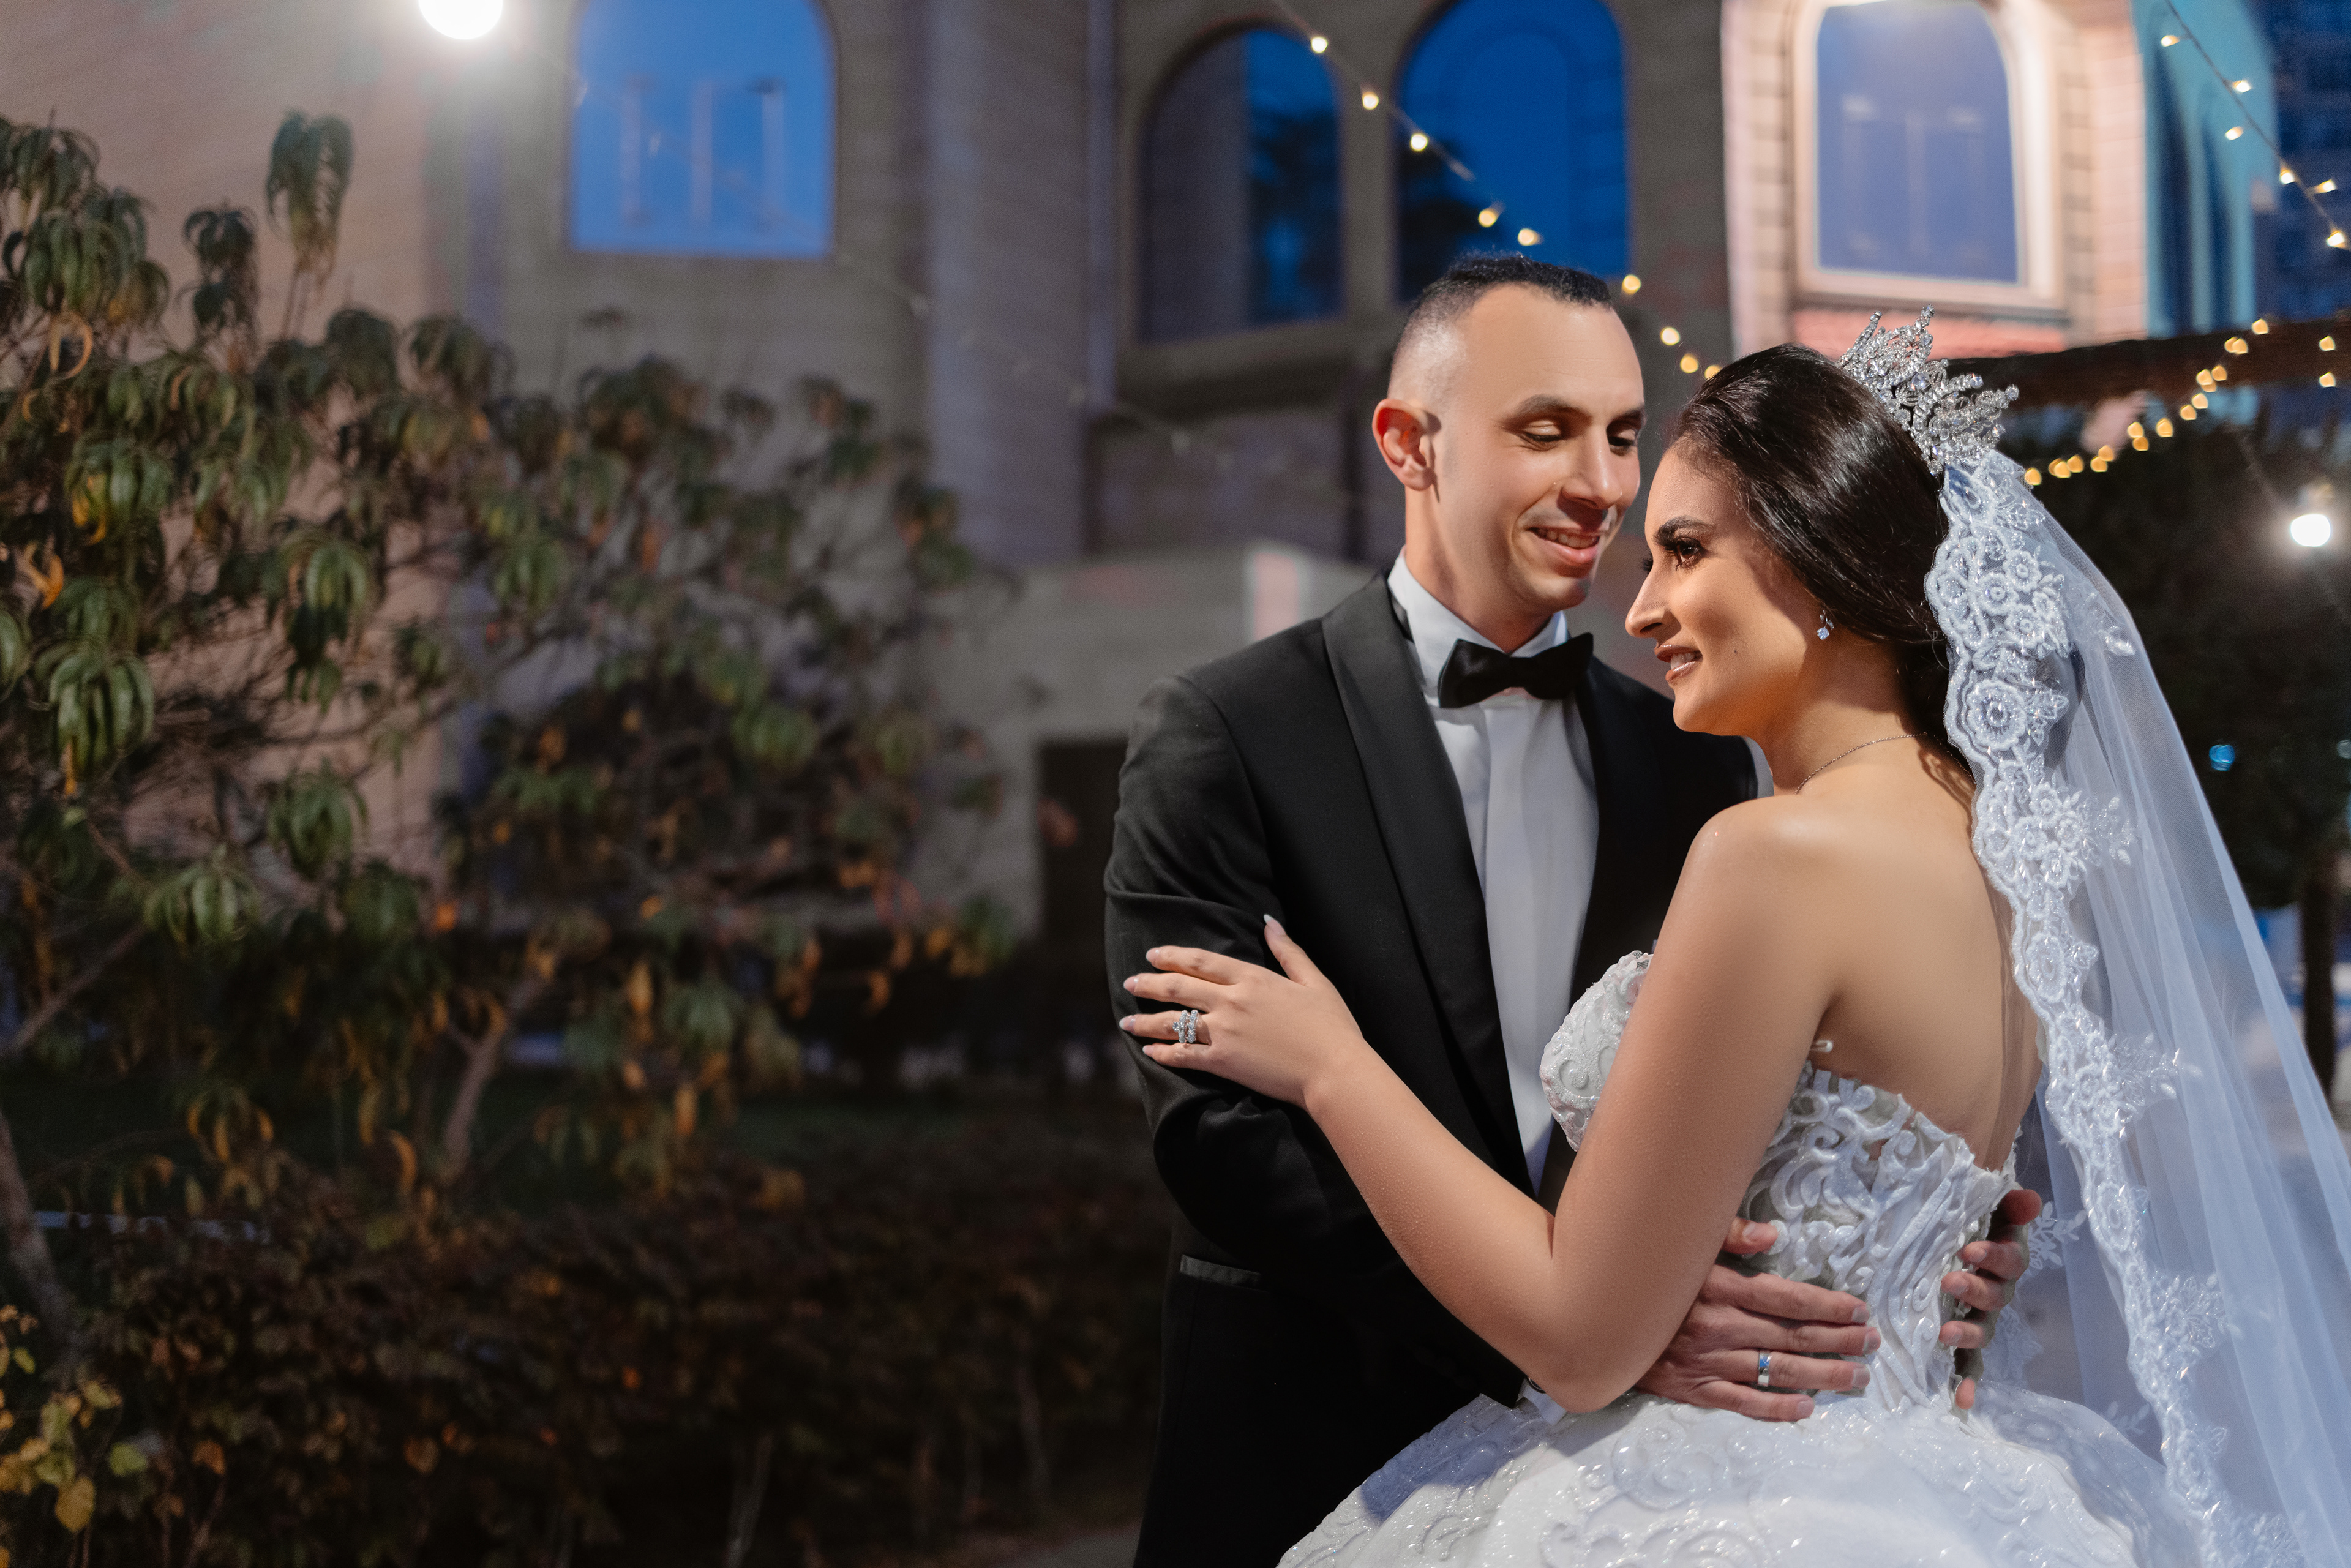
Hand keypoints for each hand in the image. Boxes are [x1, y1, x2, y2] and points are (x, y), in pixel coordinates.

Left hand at [1121, 918, 1368, 1105]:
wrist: (1333, 1070)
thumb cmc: (1331, 1026)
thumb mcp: (1314, 980)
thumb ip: (1287, 951)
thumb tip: (1268, 921)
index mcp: (1253, 978)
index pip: (1202, 961)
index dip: (1173, 956)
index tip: (1153, 955)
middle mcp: (1232, 1001)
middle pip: (1179, 987)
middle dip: (1149, 984)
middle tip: (1129, 983)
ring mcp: (1224, 1032)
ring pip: (1174, 1022)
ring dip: (1146, 1021)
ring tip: (1126, 1022)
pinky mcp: (1223, 1062)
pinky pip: (1184, 1055)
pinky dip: (1164, 1053)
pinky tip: (1149, 1052)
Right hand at [1629, 1219, 1877, 1422]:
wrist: (1589, 1316)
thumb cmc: (1640, 1273)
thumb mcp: (1679, 1243)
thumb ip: (1726, 1235)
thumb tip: (1774, 1235)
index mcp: (1718, 1287)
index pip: (1787, 1299)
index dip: (1828, 1306)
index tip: (1860, 1310)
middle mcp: (1718, 1327)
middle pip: (1792, 1337)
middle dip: (1839, 1341)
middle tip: (1873, 1344)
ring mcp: (1707, 1361)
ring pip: (1777, 1372)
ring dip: (1822, 1375)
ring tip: (1857, 1377)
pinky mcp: (1692, 1388)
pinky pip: (1743, 1402)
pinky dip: (1777, 1408)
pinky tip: (1807, 1408)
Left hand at [1944, 1185, 2037, 1410]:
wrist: (1954, 1242)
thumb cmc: (1971, 1224)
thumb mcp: (1988, 1210)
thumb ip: (2007, 1204)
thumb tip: (2029, 1198)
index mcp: (2003, 1261)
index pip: (2009, 1260)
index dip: (1994, 1257)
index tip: (1969, 1250)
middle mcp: (1997, 1292)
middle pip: (1994, 1297)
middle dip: (1974, 1290)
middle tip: (1950, 1282)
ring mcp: (1981, 1318)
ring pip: (1981, 1330)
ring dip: (1967, 1334)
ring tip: (1945, 1334)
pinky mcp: (1964, 1337)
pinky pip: (1969, 1363)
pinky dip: (1967, 1381)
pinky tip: (1962, 1402)